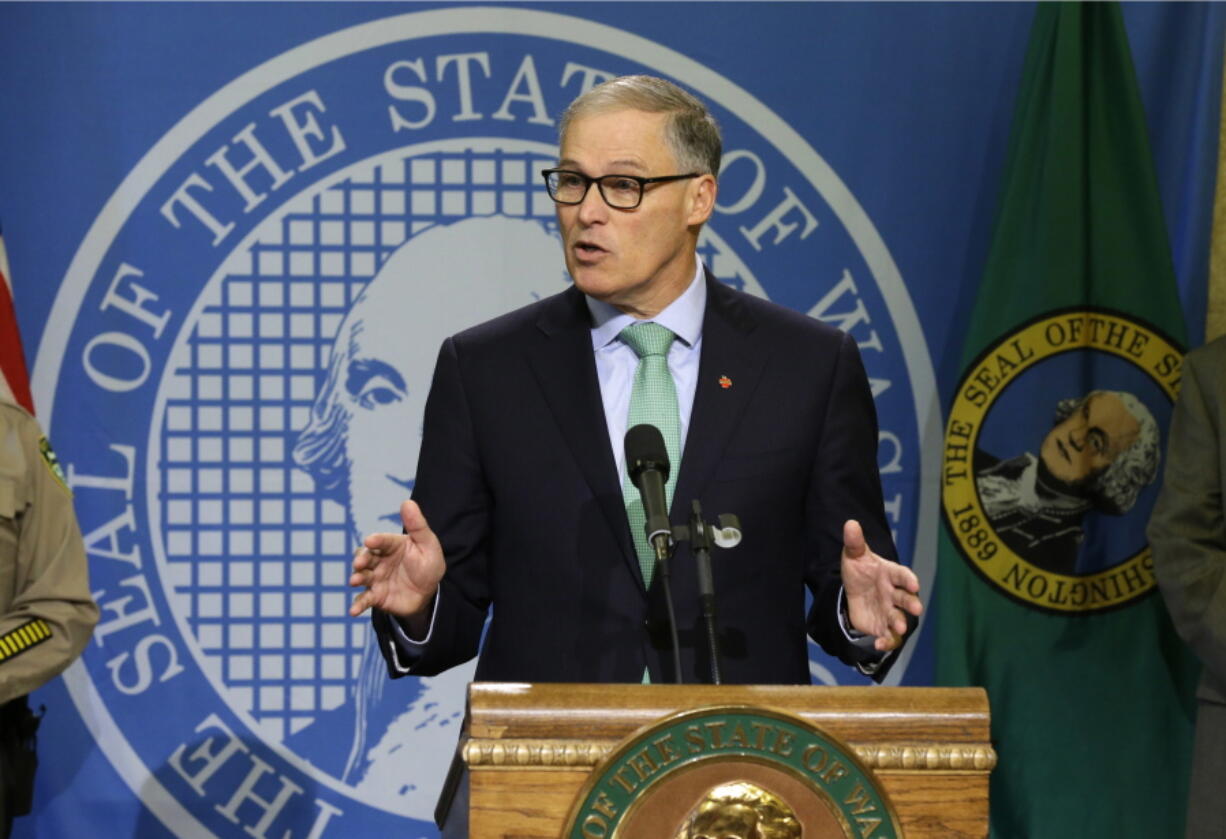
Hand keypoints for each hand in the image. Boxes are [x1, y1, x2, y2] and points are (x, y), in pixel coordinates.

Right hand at [349, 500, 445, 624]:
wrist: (429, 593)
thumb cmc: (428, 565)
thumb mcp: (428, 545)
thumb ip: (417, 525)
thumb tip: (407, 502)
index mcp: (392, 545)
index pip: (382, 541)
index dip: (376, 541)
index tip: (370, 541)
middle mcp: (380, 560)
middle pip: (367, 557)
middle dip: (361, 559)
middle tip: (360, 563)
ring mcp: (376, 578)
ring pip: (362, 576)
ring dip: (356, 578)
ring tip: (354, 581)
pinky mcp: (376, 596)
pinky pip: (364, 600)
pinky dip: (357, 605)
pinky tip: (353, 611)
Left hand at [841, 519, 922, 651]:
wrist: (852, 590)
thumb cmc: (860, 569)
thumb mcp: (854, 555)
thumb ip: (854, 542)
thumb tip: (850, 523)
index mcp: (890, 574)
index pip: (902, 575)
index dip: (909, 580)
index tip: (914, 584)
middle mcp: (894, 593)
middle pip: (906, 599)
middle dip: (911, 603)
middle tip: (916, 609)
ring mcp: (890, 610)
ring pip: (899, 618)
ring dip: (900, 623)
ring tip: (899, 627)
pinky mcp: (882, 626)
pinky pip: (889, 636)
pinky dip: (887, 641)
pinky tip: (879, 645)